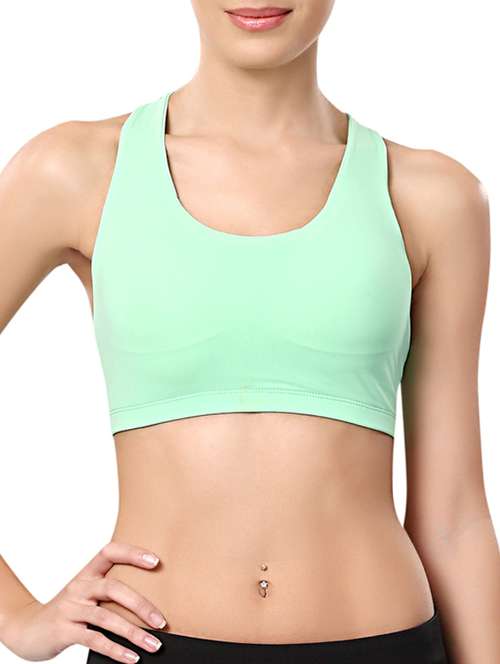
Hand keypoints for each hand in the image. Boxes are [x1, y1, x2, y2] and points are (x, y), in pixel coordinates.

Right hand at [0, 541, 167, 661]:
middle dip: (141, 605)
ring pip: (107, 617)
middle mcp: (79, 587)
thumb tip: (150, 607)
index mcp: (87, 573)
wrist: (28, 629)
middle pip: (114, 588)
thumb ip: (109, 594)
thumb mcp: (85, 595)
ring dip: (134, 633)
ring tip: (154, 644)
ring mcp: (71, 608)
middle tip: (161, 621)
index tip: (156, 561)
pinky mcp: (64, 630)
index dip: (132, 553)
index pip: (110, 552)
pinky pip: (94, 639)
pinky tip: (132, 658)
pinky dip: (116, 650)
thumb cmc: (67, 611)